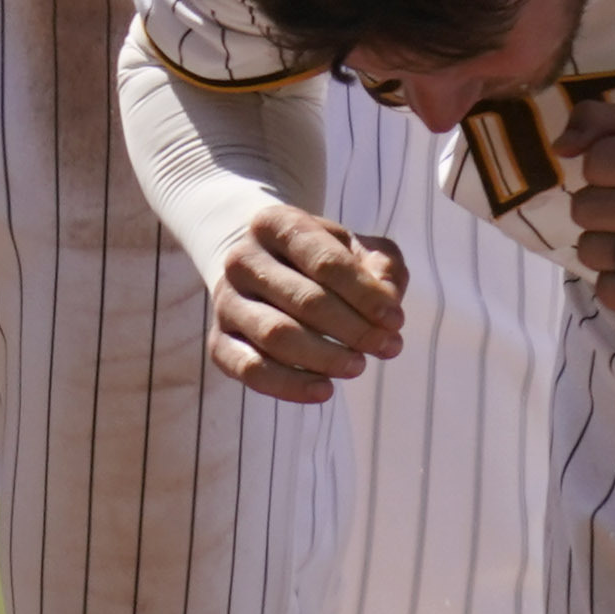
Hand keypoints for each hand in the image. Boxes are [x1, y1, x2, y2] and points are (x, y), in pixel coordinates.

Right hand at [206, 201, 406, 403]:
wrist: (263, 267)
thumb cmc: (320, 259)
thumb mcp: (357, 249)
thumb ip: (383, 267)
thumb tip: (388, 301)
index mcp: (275, 223)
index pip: (325, 261)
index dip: (366, 295)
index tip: (396, 319)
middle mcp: (242, 259)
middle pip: (305, 300)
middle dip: (355, 329)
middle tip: (388, 347)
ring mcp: (226, 302)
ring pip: (277, 336)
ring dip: (326, 357)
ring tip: (359, 366)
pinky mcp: (219, 342)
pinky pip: (250, 370)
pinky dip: (289, 385)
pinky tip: (325, 390)